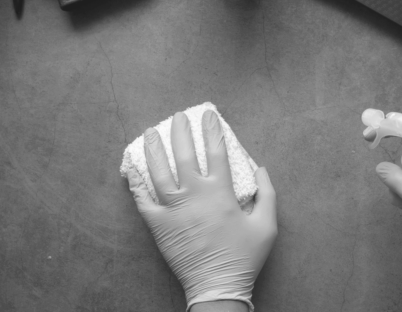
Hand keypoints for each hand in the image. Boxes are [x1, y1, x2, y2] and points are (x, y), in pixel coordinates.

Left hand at [126, 111, 276, 310]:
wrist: (217, 286)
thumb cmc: (244, 256)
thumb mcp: (267, 225)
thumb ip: (267, 194)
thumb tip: (261, 169)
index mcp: (220, 192)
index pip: (216, 152)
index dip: (212, 130)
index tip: (208, 115)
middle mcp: (194, 195)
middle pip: (184, 154)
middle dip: (180, 131)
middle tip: (177, 117)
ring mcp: (173, 209)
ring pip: (158, 172)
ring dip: (154, 150)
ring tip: (150, 133)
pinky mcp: (158, 225)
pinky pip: (143, 200)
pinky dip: (137, 184)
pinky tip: (133, 171)